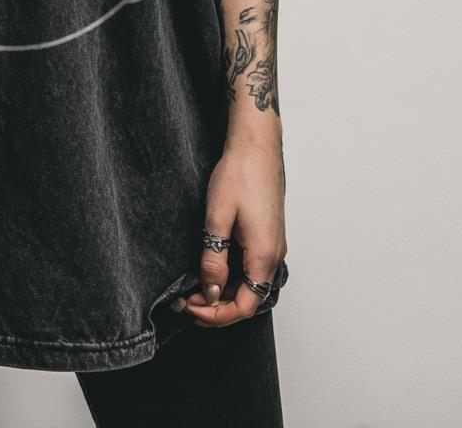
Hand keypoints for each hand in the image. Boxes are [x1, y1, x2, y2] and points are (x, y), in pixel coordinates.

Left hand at [180, 137, 286, 327]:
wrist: (256, 146)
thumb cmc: (239, 174)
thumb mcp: (217, 218)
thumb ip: (214, 259)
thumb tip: (211, 292)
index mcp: (264, 255)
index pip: (244, 306)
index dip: (216, 315)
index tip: (190, 307)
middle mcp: (275, 255)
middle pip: (249, 300)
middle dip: (217, 307)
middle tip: (186, 300)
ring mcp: (274, 245)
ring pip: (251, 285)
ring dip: (225, 292)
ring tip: (195, 287)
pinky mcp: (269, 236)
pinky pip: (253, 269)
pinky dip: (233, 277)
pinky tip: (213, 269)